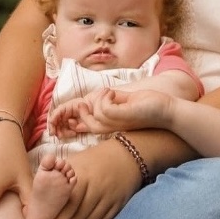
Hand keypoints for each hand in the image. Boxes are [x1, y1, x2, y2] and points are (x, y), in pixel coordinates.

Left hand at [44, 140, 141, 218]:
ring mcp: (109, 198)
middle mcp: (97, 188)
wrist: (126, 156)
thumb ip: (58, 176)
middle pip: (79, 214)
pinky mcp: (117, 205)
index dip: (59, 217)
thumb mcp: (75, 161)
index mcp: (84, 176)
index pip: (69, 201)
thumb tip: (38, 194)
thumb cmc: (93, 159)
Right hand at [50, 88, 174, 135]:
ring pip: (93, 114)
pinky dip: (104, 98)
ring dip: (97, 99)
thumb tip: (92, 99)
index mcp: (108, 122)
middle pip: (83, 122)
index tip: (53, 123)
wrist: (166, 110)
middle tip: (77, 106)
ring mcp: (116, 123)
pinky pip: (103, 109)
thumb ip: (106, 102)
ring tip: (108, 92)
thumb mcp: (122, 102)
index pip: (81, 125)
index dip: (64, 122)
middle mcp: (110, 126)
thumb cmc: (146, 105)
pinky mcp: (122, 118)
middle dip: (69, 116)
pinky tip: (112, 93)